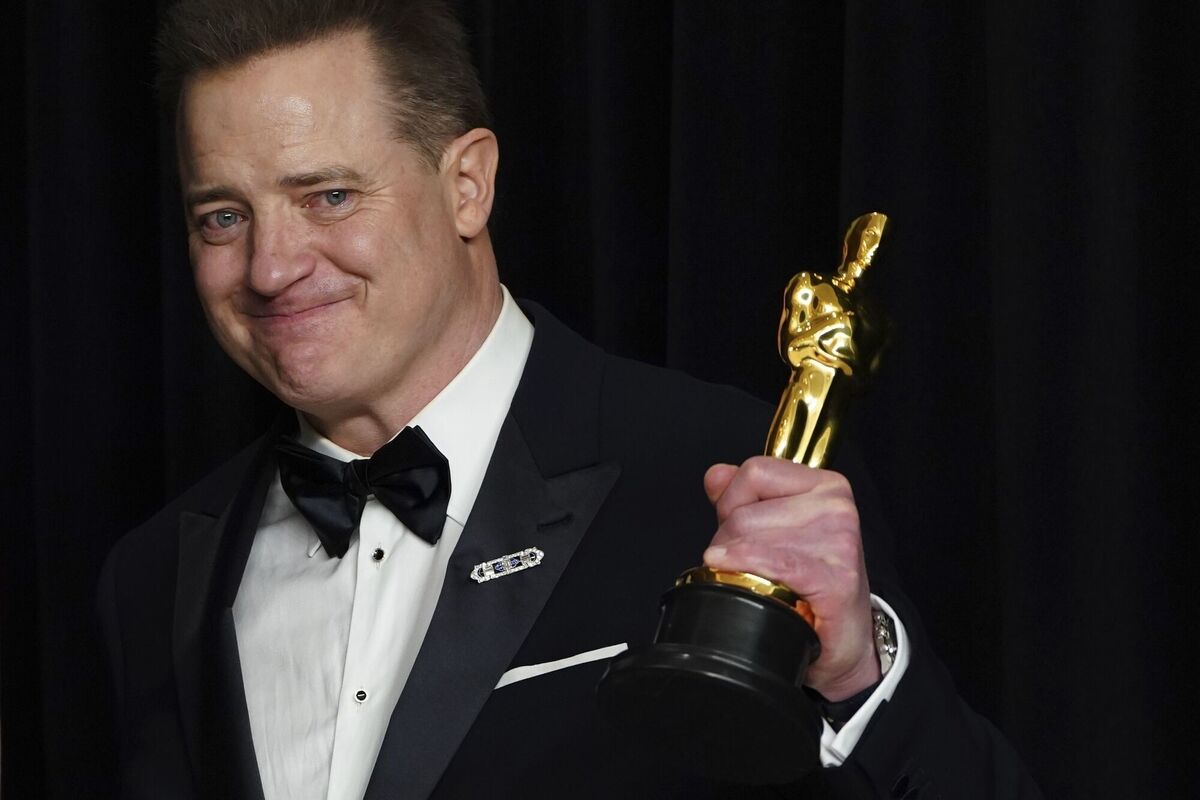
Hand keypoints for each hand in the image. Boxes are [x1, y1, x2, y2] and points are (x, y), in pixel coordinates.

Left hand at [702, 456, 879, 701]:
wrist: (844, 640)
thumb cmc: (813, 585)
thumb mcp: (780, 530)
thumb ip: (744, 497)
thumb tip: (716, 475)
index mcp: (826, 485)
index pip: (755, 471)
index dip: (731, 499)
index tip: (734, 525)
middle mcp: (837, 507)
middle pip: (745, 511)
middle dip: (726, 540)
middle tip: (741, 567)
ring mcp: (839, 540)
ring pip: (749, 537)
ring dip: (734, 563)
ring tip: (752, 581)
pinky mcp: (836, 577)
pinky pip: (772, 562)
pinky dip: (744, 566)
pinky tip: (733, 575)